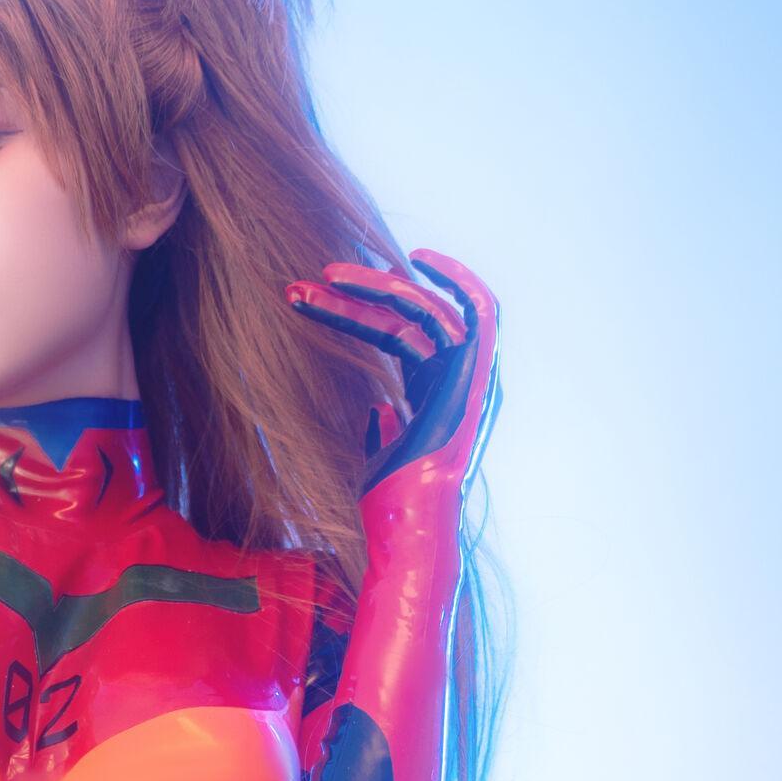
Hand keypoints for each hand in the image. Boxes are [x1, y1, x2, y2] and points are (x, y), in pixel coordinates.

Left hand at [284, 247, 499, 506]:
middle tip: (301, 285)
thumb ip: (385, 427)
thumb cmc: (387, 501)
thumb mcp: (380, 455)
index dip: (356, 311)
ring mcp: (467, 376)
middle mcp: (453, 379)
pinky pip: (480, 313)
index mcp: (432, 394)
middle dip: (352, 296)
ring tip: (324, 277)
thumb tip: (378, 409)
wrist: (407, 521)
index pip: (395, 334)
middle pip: (402, 318)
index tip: (313, 294)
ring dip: (375, 286)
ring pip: (423, 310)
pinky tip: (419, 259)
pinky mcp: (478, 374)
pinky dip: (458, 278)